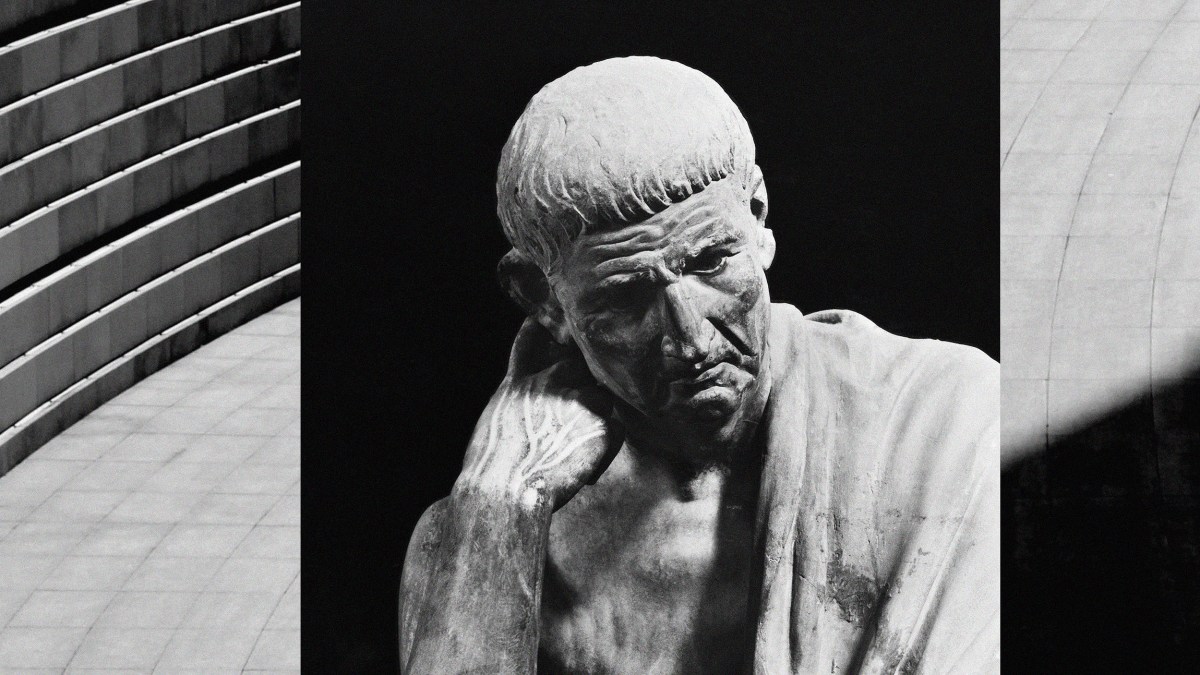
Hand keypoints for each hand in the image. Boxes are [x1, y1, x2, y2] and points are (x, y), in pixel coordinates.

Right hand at [456, 318, 623, 511]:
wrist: (505, 490)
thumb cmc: (491, 469)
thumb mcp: (492, 425)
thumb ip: (515, 407)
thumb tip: (531, 414)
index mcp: (517, 384)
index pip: (529, 345)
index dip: (538, 330)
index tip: (542, 321)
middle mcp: (549, 383)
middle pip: (578, 366)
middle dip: (582, 384)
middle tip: (579, 415)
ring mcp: (577, 400)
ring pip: (601, 398)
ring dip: (596, 420)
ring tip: (578, 452)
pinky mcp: (601, 425)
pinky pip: (616, 430)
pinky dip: (605, 452)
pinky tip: (586, 472)